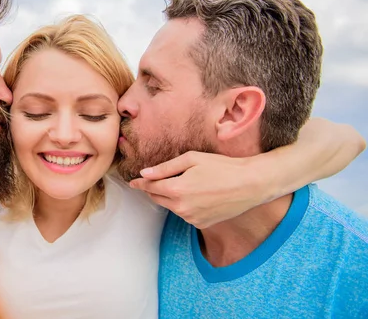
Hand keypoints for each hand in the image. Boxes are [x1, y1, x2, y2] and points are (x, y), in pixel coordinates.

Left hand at [129, 151, 268, 228]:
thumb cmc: (222, 167)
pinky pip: (185, 214)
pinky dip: (184, 205)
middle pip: (157, 198)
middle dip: (154, 189)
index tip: (134, 181)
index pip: (150, 187)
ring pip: (171, 206)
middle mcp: (181, 208)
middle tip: (155, 179)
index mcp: (176, 190)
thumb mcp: (192, 159)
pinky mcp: (201, 224)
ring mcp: (191, 218)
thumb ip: (165, 168)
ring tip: (187, 183)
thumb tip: (145, 173)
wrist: (250, 184)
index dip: (141, 183)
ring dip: (171, 197)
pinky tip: (197, 194)